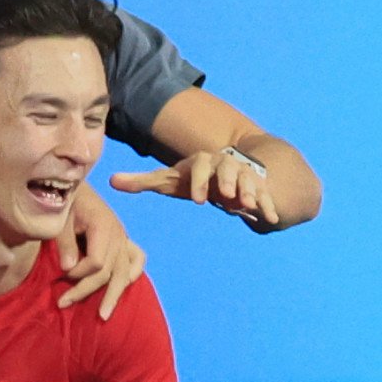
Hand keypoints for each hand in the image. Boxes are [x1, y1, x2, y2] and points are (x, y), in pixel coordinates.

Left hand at [54, 182, 147, 310]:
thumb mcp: (60, 218)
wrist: (72, 184)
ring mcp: (123, 237)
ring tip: (103, 315)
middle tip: (63, 304)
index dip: (77, 273)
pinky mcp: (123, 238)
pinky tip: (127, 284)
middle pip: (110, 272)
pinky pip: (137, 257)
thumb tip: (68, 269)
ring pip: (125, 272)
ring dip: (114, 294)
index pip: (97, 262)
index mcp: (104, 226)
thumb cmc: (63, 201)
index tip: (60, 274)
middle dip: (87, 291)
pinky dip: (134, 272)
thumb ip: (64, 242)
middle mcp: (118, 234)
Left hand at [113, 146, 278, 227]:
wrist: (225, 177)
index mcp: (202, 162)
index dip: (198, 181)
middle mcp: (224, 165)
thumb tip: (110, 180)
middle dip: (227, 180)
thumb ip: (143, 182)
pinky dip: (269, 206)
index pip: (199, 166)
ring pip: (249, 179)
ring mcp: (244, 176)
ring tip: (246, 206)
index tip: (196, 200)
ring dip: (249, 191)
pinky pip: (265, 196)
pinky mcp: (258, 189)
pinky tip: (271, 218)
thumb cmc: (192, 180)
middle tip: (225, 196)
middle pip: (228, 167)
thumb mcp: (169, 181)